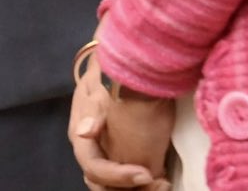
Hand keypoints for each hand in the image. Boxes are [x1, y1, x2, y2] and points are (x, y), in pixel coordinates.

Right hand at [69, 49, 171, 190]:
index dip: (118, 177)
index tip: (146, 173)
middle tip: (160, 184)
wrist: (123, 69)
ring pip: (116, 188)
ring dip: (141, 190)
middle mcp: (93, 153)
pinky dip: (146, 185)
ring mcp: (107, 157)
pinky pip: (129, 182)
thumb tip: (84, 131)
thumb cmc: (111, 79)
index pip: (95, 168)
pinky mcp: (123, 158)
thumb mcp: (100, 90)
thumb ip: (94, 112)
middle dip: (130, 190)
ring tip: (164, 184)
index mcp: (83, 140)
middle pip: (103, 186)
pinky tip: (164, 179)